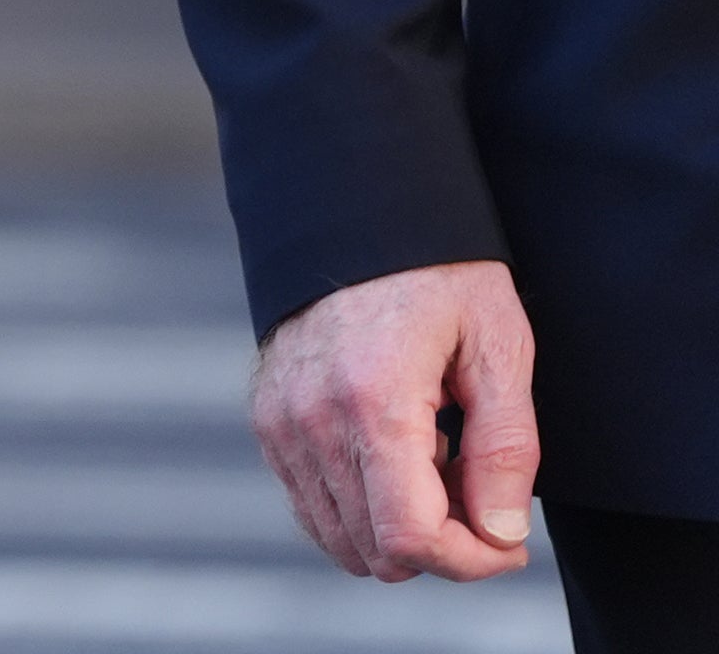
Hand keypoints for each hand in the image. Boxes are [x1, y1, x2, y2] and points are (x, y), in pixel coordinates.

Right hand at [250, 259, 536, 581]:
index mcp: (373, 401)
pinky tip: (396, 459)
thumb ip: (506, 451)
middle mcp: (311, 419)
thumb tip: (500, 536)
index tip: (509, 541)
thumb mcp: (499, 349)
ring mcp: (281, 423)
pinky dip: (362, 510)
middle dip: (442, 546)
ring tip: (436, 469)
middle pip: (378, 552)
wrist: (354, 215)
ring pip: (342, 541)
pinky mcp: (268, 422)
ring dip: (400, 529)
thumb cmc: (437, 274)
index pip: (410, 538)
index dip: (472, 562)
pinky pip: (313, 509)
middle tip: (478, 490)